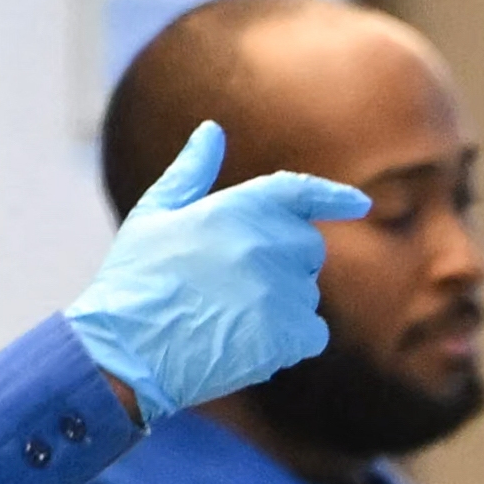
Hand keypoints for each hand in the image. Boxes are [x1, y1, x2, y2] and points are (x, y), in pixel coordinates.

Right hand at [62, 124, 369, 419]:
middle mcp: (268, 244)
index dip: (334, 197)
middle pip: (308, 249)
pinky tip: (249, 345)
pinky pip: (312, 332)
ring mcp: (281, 290)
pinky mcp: (288, 335)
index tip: (360, 204)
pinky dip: (290, 341)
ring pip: (306, 293)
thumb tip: (211, 130)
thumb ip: (191, 172)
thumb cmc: (134, 282)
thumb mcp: (154, 215)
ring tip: (226, 318)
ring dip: (281, 306)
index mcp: (239, 207)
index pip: (300, 192)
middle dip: (283, 263)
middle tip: (231, 286)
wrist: (123, 353)